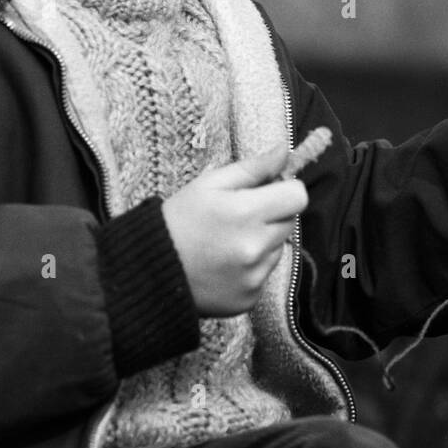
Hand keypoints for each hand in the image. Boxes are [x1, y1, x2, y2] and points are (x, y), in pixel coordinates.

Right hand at [161, 141, 311, 316]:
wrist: (149, 272)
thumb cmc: (179, 220)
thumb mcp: (210, 183)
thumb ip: (253, 167)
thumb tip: (285, 149)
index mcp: (247, 213)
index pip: (298, 197)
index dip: (284, 190)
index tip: (266, 192)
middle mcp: (255, 247)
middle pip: (289, 222)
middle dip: (271, 215)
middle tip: (239, 217)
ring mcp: (254, 276)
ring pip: (278, 248)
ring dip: (262, 242)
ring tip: (227, 243)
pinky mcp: (250, 298)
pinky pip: (265, 274)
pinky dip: (252, 269)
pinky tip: (225, 265)